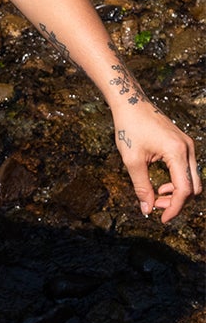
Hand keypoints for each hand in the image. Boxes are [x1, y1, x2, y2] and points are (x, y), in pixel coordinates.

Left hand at [114, 103, 199, 222]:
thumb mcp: (132, 161)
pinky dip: (178, 181)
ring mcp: (189, 147)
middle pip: (194, 187)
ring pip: (193, 179)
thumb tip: (147, 209)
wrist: (131, 104)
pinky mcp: (184, 146)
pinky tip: (162, 185)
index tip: (161, 218)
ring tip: (157, 195)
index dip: (175, 207)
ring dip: (178, 192)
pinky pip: (188, 170)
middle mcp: (189, 150)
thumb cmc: (129, 129)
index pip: (184, 189)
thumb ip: (141, 187)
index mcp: (177, 153)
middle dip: (177, 201)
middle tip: (156, 206)